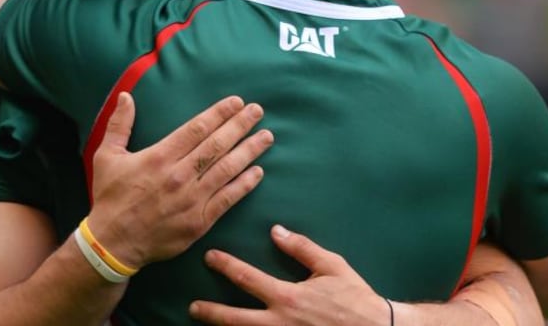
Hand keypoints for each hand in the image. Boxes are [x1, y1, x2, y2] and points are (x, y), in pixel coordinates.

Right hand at [87, 92, 273, 268]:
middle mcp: (179, 175)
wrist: (113, 244)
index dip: (219, 113)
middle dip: (240, 125)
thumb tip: (125, 96)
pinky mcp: (200, 221)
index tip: (236, 102)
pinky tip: (258, 172)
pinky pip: (227, 199)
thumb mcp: (106, 156)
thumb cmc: (110, 198)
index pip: (197, 129)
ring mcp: (192, 199)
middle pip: (217, 145)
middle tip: (258, 111)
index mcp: (159, 157)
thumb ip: (118, 125)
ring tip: (266, 137)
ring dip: (249, 151)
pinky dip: (244, 185)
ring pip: (227, 169)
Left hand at [189, 225, 393, 325]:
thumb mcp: (331, 266)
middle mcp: (279, 323)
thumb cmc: (355, 298)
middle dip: (211, 313)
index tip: (210, 257)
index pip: (247, 279)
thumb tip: (276, 230)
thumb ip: (301, 248)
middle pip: (235, 319)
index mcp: (288, 297)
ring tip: (206, 325)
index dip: (225, 267)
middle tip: (193, 307)